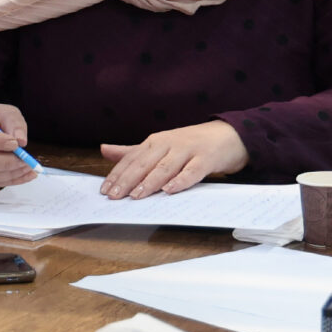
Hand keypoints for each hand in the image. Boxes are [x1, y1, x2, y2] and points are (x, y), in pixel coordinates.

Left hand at [98, 121, 249, 198]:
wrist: (228, 135)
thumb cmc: (190, 144)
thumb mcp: (160, 146)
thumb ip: (132, 151)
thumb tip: (103, 150)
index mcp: (155, 142)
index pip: (132, 158)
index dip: (118, 174)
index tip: (105, 190)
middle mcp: (169, 144)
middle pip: (145, 163)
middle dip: (128, 179)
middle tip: (115, 196)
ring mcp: (188, 151)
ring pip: (165, 167)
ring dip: (150, 182)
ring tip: (136, 195)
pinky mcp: (206, 159)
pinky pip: (192, 172)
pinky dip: (180, 181)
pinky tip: (170, 190)